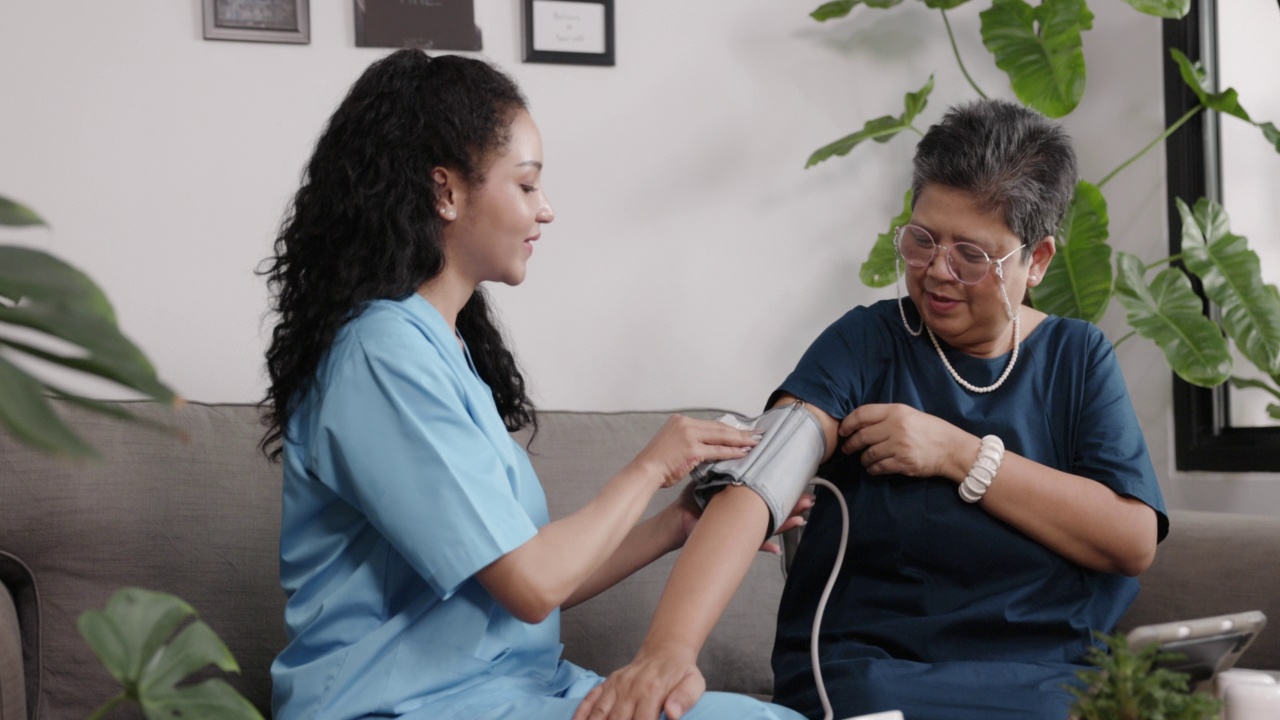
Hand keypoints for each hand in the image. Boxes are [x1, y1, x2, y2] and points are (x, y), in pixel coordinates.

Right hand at [571, 646, 704, 719]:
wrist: (665, 651)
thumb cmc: (680, 673)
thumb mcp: (693, 683)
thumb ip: (685, 699)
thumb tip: (673, 714)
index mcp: (652, 691)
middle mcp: (630, 689)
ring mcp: (616, 686)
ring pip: (599, 713)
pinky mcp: (607, 684)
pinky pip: (590, 700)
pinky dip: (581, 714)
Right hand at [627, 415, 758, 488]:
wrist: (644, 471)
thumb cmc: (657, 463)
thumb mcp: (672, 444)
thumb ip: (689, 441)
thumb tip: (708, 446)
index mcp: (680, 420)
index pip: (711, 424)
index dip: (728, 428)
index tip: (742, 431)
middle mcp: (685, 424)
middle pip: (719, 427)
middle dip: (739, 432)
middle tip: (757, 434)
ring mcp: (689, 435)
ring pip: (720, 437)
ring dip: (740, 440)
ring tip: (755, 443)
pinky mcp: (692, 449)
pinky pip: (717, 451)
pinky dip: (731, 452)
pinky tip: (743, 453)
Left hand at [664, 481, 812, 554]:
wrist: (680, 518)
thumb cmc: (694, 499)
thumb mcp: (712, 479)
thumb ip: (726, 469)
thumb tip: (738, 452)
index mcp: (742, 498)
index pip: (768, 493)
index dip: (784, 490)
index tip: (800, 484)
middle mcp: (745, 513)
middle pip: (774, 509)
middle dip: (793, 506)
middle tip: (808, 501)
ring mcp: (742, 527)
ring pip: (770, 526)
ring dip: (786, 523)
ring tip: (801, 519)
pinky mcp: (734, 541)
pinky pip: (752, 545)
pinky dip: (764, 547)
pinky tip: (775, 549)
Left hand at [839, 403, 976, 480]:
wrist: (952, 448)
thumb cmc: (930, 430)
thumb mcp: (909, 414)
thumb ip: (886, 417)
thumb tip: (860, 424)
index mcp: (896, 411)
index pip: (863, 414)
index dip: (848, 423)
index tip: (843, 431)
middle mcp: (896, 427)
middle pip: (862, 436)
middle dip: (850, 444)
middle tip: (847, 449)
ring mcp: (899, 446)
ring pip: (868, 454)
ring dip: (862, 458)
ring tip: (864, 460)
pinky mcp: (903, 463)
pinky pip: (879, 467)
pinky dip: (873, 469)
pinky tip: (873, 469)